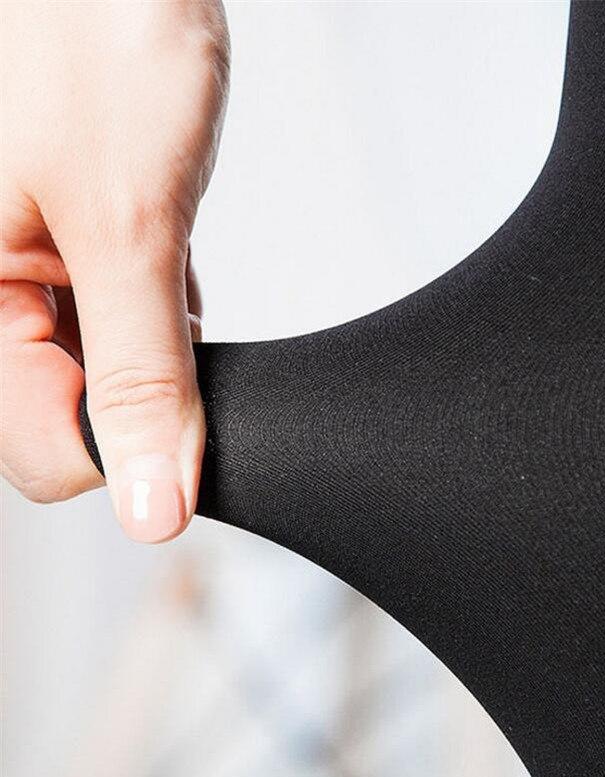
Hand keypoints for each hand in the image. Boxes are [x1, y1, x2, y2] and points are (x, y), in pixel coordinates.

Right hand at [0, 1, 229, 541]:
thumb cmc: (100, 38)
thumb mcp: (128, 227)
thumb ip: (140, 373)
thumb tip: (151, 505)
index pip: (41, 452)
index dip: (121, 448)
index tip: (176, 410)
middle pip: (69, 411)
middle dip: (138, 387)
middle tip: (168, 308)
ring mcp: (32, 267)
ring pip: (103, 363)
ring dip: (156, 340)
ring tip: (162, 254)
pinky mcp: (79, 242)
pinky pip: (125, 313)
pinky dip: (164, 304)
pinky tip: (169, 253)